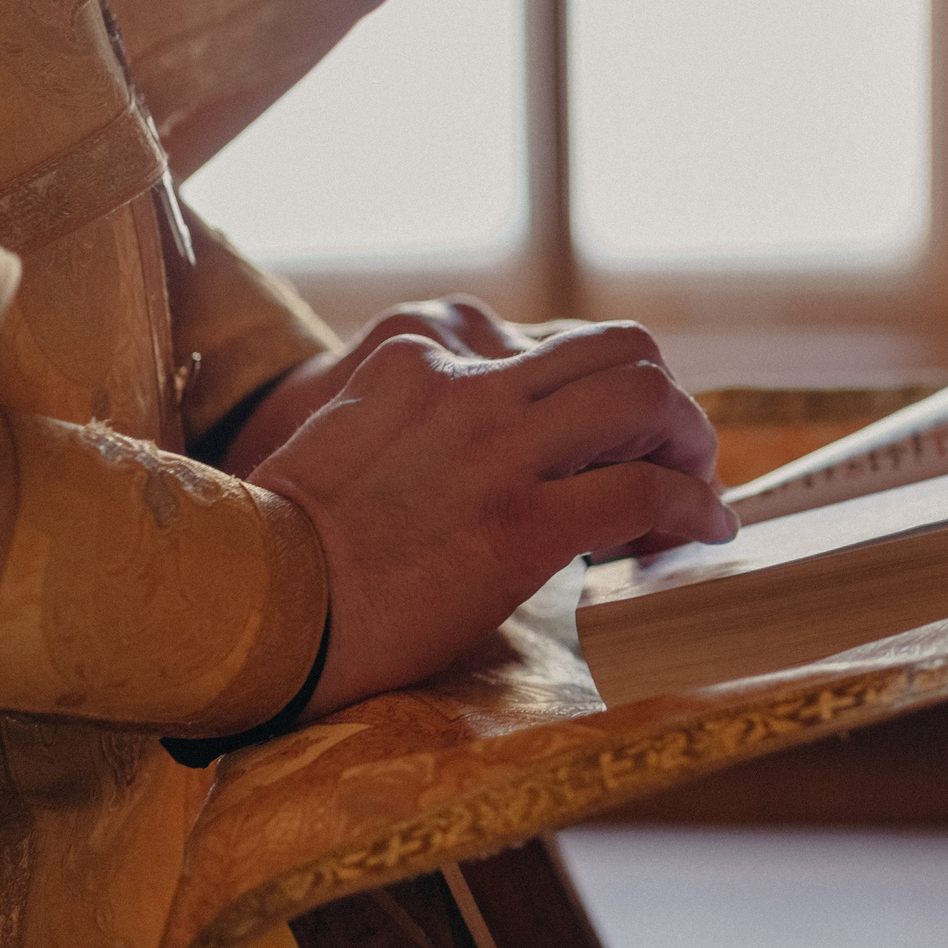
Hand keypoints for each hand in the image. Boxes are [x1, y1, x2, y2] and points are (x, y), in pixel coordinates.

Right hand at [249, 321, 734, 717]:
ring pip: (647, 401)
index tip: (612, 439)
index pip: (552, 343)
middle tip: (680, 454)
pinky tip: (700, 535)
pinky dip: (691, 509)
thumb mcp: (353, 434)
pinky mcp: (522, 523)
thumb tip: (498, 452)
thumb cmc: (289, 542)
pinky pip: (645, 493)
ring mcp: (498, 448)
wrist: (247, 604)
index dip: (600, 390)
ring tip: (699, 490)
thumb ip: (427, 419)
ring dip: (691, 443)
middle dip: (665, 401)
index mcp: (421, 349)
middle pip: (621, 350)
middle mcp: (467, 380)